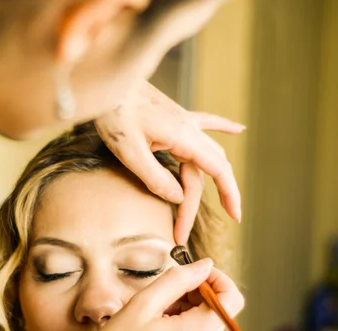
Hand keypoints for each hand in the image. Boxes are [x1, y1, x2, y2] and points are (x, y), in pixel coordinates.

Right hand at [56, 259, 244, 330]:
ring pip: (206, 325)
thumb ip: (177, 279)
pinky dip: (183, 327)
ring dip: (187, 311)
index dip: (217, 278)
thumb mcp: (143, 304)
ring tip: (155, 314)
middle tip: (164, 293)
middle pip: (218, 311)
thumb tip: (204, 265)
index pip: (232, 298)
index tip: (194, 272)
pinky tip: (156, 329)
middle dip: (196, 294)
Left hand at [95, 80, 244, 244]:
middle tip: (181, 232)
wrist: (109, 81)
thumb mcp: (129, 152)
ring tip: (202, 208)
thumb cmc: (113, 114)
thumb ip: (155, 177)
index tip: (236, 217)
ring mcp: (183, 120)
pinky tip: (238, 130)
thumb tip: (178, 197)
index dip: (229, 194)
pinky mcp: (173, 115)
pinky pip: (204, 123)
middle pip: (204, 171)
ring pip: (201, 156)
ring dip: (202, 183)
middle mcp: (189, 128)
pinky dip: (222, 128)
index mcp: (183, 136)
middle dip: (195, 204)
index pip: (216, 170)